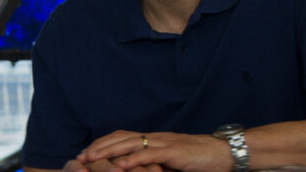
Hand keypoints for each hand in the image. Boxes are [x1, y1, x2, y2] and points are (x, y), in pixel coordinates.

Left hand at [77, 130, 232, 171]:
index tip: (86, 153)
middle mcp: (155, 138)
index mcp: (153, 140)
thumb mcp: (170, 162)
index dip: (102, 144)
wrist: (224, 153)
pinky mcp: (174, 152)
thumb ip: (154, 164)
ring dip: (108, 152)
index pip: (121, 137)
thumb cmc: (199, 160)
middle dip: (98, 147)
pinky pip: (149, 155)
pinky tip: (119, 167)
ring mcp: (164, 143)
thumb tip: (134, 170)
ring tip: (91, 160)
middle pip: (120, 138)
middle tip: (80, 157)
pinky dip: (132, 160)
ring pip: (129, 144)